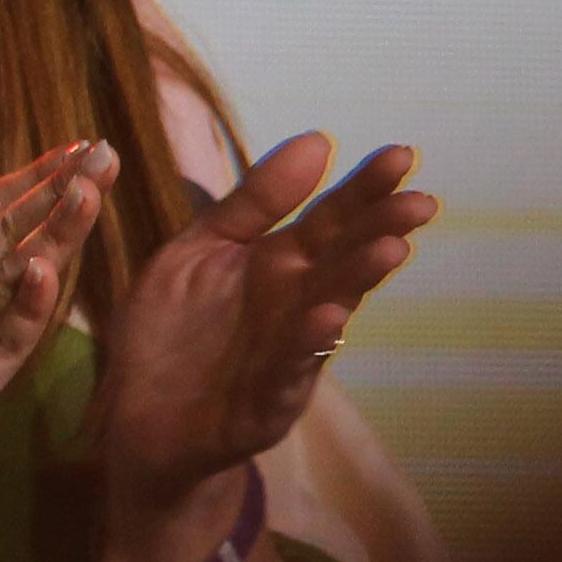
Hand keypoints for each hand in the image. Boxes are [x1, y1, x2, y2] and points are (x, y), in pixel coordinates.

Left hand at [90, 134, 433, 561]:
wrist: (141, 420)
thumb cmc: (175, 329)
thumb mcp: (200, 250)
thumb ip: (253, 202)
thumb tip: (316, 140)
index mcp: (277, 264)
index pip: (330, 219)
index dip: (363, 189)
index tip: (402, 154)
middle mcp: (294, 304)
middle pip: (342, 260)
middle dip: (380, 230)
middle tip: (421, 201)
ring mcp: (288, 352)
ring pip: (330, 310)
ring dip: (359, 281)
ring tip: (390, 248)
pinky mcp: (267, 399)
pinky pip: (290, 367)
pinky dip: (310, 343)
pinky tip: (329, 317)